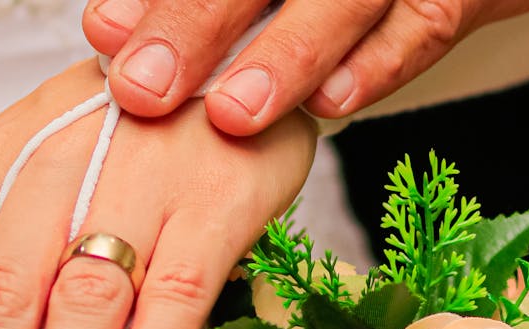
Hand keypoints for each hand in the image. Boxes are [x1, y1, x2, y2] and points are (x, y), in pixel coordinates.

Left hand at [83, 0, 528, 135]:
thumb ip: (220, 0)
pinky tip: (334, 105)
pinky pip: (425, 25)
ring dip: (288, 57)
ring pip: (347, 0)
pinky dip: (380, 66)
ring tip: (231, 116)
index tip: (104, 33)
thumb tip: (116, 34)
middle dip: (200, 23)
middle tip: (144, 88)